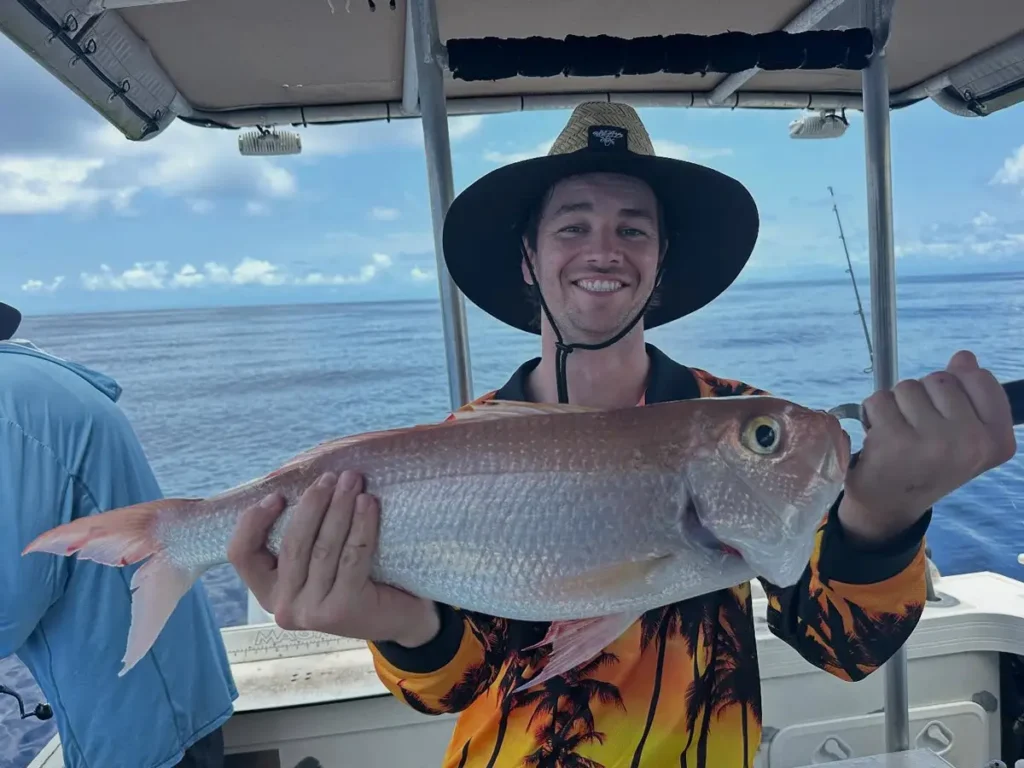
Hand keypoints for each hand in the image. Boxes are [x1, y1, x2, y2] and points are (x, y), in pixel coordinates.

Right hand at [227, 469, 440, 647]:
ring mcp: (312, 612)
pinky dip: (361, 525)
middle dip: (312, 504)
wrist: (401, 615)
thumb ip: (302, 532)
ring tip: (353, 480)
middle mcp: (284, 606)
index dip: (253, 522)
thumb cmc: (356, 577)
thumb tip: (296, 478)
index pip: (242, 555)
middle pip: (291, 544)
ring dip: (339, 507)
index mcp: (269, 591)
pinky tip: (368, 502)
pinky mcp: (342, 610)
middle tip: (331, 476)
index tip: (278, 495)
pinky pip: (352, 557)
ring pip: (323, 548)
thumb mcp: (319, 557)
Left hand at [839, 350, 1015, 542]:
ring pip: (908, 387)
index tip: (945, 414)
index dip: (956, 386)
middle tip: (918, 430)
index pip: (981, 378)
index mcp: (997, 440)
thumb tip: (964, 358)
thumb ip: (967, 395)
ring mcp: (934, 441)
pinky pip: (879, 399)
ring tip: (900, 435)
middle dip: (923, 397)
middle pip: (941, 379)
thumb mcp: (960, 434)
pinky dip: (874, 413)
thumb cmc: (927, 464)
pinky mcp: (895, 440)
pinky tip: (880, 439)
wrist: (890, 505)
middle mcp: (971, 442)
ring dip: (897, 405)